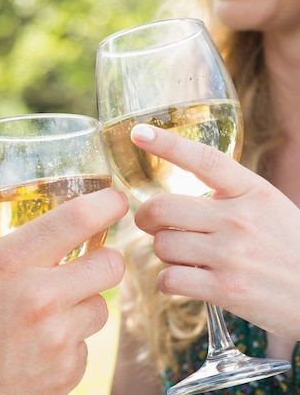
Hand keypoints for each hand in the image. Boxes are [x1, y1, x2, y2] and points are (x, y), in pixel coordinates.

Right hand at [0, 163, 127, 394]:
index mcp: (8, 263)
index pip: (78, 219)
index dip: (108, 203)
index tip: (116, 199)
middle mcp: (39, 298)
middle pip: (110, 264)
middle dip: (105, 257)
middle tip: (88, 257)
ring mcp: (56, 340)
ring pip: (103, 305)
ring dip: (86, 300)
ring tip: (54, 303)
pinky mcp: (65, 373)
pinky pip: (89, 344)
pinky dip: (74, 339)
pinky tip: (43, 340)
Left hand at [131, 124, 299, 339]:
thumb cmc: (290, 246)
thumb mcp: (268, 205)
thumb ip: (230, 194)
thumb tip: (185, 192)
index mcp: (251, 191)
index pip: (204, 159)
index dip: (167, 144)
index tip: (138, 132)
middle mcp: (239, 219)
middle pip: (163, 207)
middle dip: (147, 217)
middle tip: (151, 224)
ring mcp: (231, 255)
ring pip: (162, 245)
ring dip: (163, 252)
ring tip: (182, 257)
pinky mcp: (226, 290)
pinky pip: (170, 279)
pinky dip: (168, 281)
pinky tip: (183, 280)